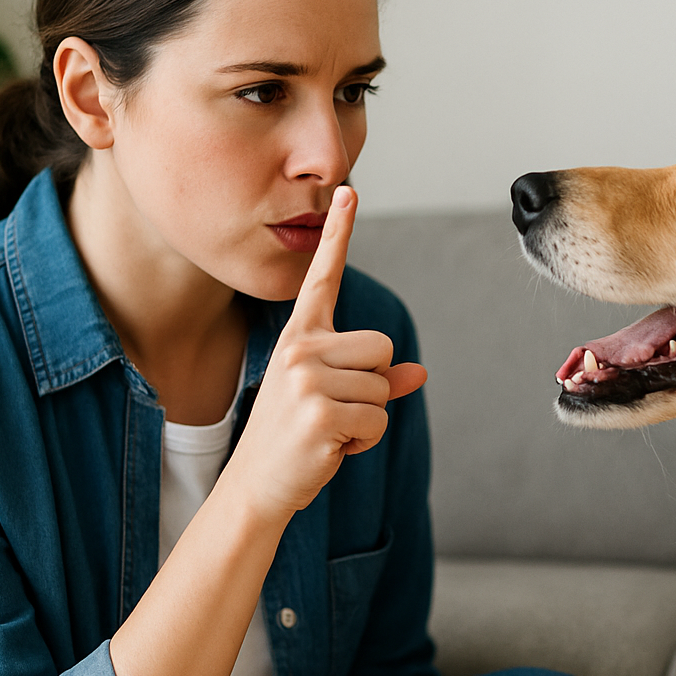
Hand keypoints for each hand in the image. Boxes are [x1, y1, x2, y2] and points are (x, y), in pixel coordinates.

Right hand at [222, 186, 426, 522]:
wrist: (257, 485)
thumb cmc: (295, 439)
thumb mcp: (332, 399)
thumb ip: (375, 381)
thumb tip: (419, 374)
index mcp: (300, 336)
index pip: (323, 277)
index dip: (338, 234)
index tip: (348, 190)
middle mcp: (299, 348)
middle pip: (383, 347)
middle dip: (373, 384)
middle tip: (334, 410)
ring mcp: (306, 379)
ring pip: (383, 387)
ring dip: (367, 417)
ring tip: (328, 430)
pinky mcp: (320, 412)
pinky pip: (377, 418)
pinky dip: (363, 440)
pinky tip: (329, 446)